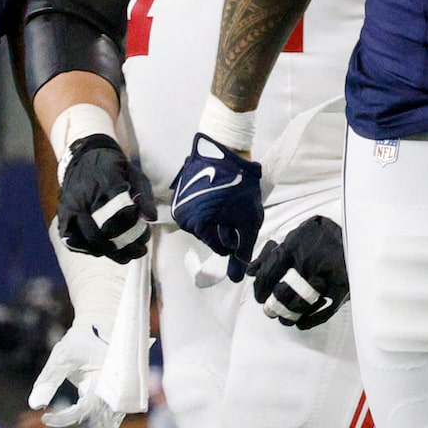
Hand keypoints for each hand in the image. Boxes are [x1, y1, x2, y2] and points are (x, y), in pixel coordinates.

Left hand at [26, 317, 124, 427]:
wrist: (102, 332)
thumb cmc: (82, 342)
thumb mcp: (62, 356)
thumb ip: (49, 380)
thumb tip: (34, 405)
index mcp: (107, 380)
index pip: (86, 412)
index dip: (64, 420)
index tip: (45, 418)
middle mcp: (117, 395)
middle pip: (94, 427)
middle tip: (48, 421)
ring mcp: (119, 403)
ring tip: (56, 423)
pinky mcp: (116, 408)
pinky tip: (67, 425)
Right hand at [54, 133, 155, 260]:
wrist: (83, 157)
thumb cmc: (113, 168)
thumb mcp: (134, 174)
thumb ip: (144, 196)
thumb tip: (151, 218)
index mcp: (106, 182)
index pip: (120, 213)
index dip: (133, 228)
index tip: (144, 233)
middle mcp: (86, 196)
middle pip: (105, 231)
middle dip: (124, 246)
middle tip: (139, 251)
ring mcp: (71, 207)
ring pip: (88, 239)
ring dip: (108, 252)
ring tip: (124, 256)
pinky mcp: (62, 215)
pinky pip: (71, 240)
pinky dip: (87, 249)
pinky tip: (102, 250)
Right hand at [168, 131, 262, 280]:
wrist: (226, 149)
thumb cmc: (240, 185)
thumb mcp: (248, 220)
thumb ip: (242, 251)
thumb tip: (234, 278)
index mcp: (197, 226)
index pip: (220, 248)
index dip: (236, 238)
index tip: (241, 221)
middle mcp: (182, 218)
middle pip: (210, 236)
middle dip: (224, 227)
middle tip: (236, 210)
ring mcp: (179, 204)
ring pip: (203, 223)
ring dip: (216, 217)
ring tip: (228, 200)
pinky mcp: (179, 193)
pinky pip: (196, 210)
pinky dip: (208, 206)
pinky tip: (219, 194)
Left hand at [249, 215, 348, 328]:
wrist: (355, 229)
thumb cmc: (319, 235)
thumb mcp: (293, 237)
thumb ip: (269, 254)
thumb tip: (250, 271)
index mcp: (293, 247)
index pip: (269, 273)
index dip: (260, 288)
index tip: (259, 297)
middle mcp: (307, 261)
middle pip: (282, 291)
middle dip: (272, 305)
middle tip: (269, 311)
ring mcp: (326, 275)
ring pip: (301, 303)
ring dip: (288, 315)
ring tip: (284, 318)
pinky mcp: (342, 287)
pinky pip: (324, 310)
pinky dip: (311, 320)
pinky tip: (301, 323)